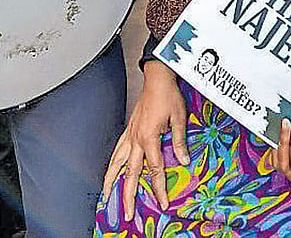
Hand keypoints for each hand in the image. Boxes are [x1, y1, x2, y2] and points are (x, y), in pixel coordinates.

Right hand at [102, 61, 188, 219]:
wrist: (156, 78)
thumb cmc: (168, 95)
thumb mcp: (179, 118)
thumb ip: (179, 141)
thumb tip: (183, 160)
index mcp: (149, 138)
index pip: (155, 170)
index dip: (159, 189)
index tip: (163, 203)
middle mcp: (136, 139)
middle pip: (131, 173)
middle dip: (128, 196)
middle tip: (127, 213)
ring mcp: (129, 135)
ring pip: (116, 164)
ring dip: (111, 182)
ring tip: (106, 197)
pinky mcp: (128, 130)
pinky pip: (116, 151)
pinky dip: (111, 165)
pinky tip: (110, 171)